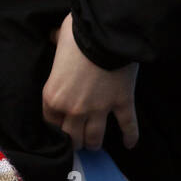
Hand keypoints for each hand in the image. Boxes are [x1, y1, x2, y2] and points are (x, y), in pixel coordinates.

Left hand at [42, 13, 138, 150]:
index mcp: (53, 97)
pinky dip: (130, 136)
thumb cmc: (78, 35)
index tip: (59, 127)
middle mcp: (74, 108)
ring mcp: (99, 108)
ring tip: (94, 146)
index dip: (55, 126)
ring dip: (94, 143)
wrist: (106, 34)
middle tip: (76, 141)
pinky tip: (130, 145)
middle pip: (71, 136)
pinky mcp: (122, 103)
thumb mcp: (58, 40)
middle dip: (74, 140)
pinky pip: (127, 125)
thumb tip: (52, 36)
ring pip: (95, 136)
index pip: (50, 122)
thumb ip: (55, 43)